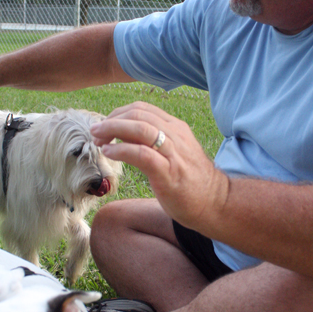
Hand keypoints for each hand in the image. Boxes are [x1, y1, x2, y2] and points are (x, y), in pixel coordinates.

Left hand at [90, 101, 228, 230]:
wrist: (216, 203)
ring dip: (113, 130)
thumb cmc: (192, 181)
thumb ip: (154, 142)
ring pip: (140, 129)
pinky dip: (121, 150)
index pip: (143, 109)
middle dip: (112, 120)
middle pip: (138, 114)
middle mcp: (176, 135)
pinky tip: (109, 153)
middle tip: (96, 132)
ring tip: (98, 139)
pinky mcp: (169, 173)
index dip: (119, 113)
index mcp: (176, 128)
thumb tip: (124, 136)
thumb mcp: (175, 153)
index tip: (105, 126)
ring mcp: (173, 153)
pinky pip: (141, 154)